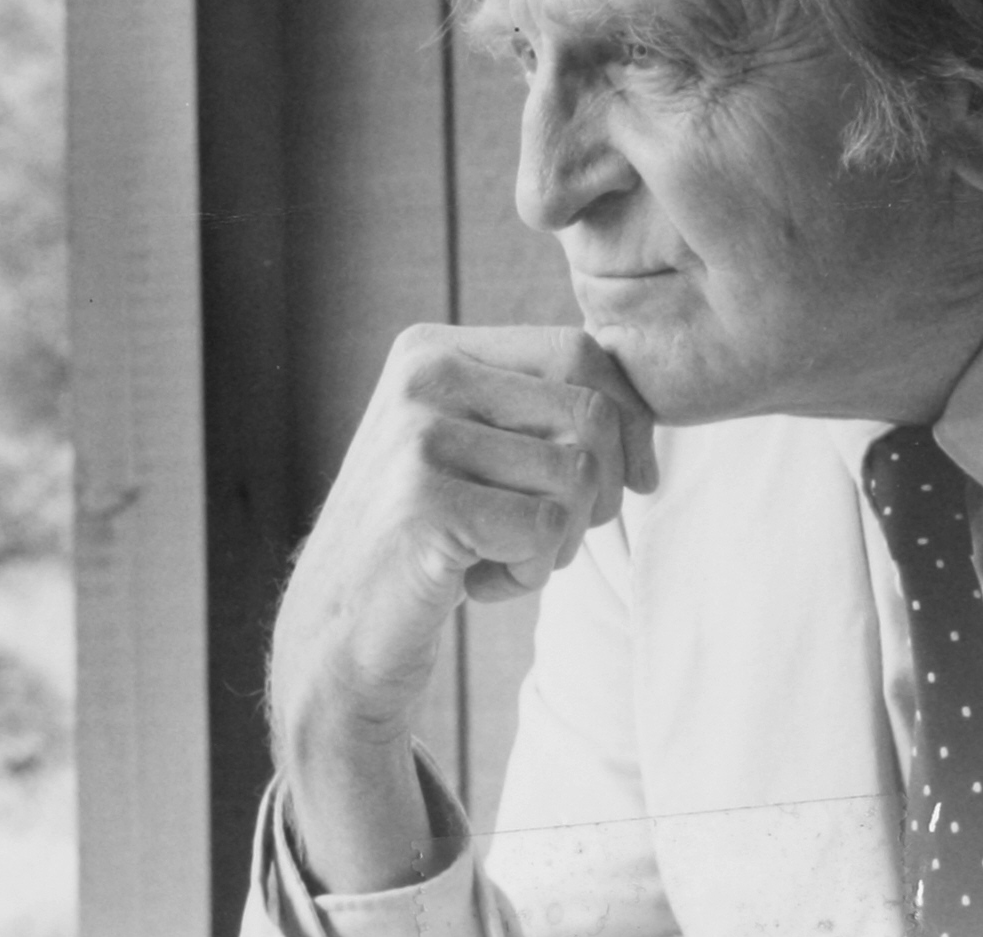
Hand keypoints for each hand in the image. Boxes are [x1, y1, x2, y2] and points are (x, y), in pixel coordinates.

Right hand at [268, 324, 656, 889]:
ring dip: (560, 540)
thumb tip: (647, 418)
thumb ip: (542, 409)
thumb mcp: (475, 450)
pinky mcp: (425, 503)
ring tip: (500, 555)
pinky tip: (476, 582)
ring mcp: (419, 437)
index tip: (634, 480)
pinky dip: (530, 573)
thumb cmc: (428, 540)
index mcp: (435, 349)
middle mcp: (423, 376)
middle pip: (591, 412)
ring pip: (577, 475)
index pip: (580, 350)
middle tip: (551, 534)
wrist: (335, 634)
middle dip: (602, 489)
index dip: (630, 419)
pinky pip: (544, 530)